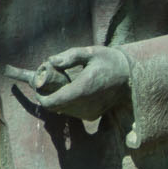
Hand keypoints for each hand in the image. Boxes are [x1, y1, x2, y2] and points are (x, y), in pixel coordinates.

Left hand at [11, 46, 132, 124]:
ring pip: (63, 111)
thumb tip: (50, 61)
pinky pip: (72, 112)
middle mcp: (85, 105)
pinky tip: (71, 91)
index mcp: (82, 89)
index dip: (41, 97)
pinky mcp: (92, 116)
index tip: (38, 87)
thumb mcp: (91, 52)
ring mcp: (89, 112)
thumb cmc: (109, 61)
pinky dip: (67, 104)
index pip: (53, 101)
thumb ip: (70, 56)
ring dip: (57, 101)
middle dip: (48, 97)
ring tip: (60, 85)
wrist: (130, 77)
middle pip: (56, 107)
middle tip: (47, 83)